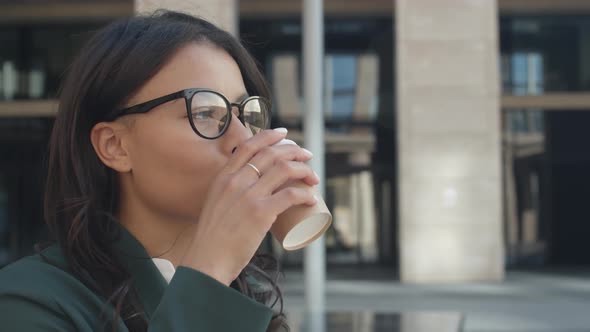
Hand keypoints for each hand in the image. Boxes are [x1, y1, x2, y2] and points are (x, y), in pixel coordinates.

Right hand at [179, 128, 318, 285]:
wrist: (207, 259)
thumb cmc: (213, 238)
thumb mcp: (215, 204)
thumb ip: (229, 193)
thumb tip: (249, 190)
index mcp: (223, 177)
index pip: (249, 146)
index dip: (270, 136)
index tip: (284, 134)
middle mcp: (236, 181)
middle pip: (271, 154)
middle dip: (295, 151)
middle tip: (307, 156)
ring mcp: (249, 195)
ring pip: (285, 169)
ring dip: (305, 170)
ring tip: (314, 178)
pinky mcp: (261, 212)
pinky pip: (291, 194)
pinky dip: (305, 194)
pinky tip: (311, 198)